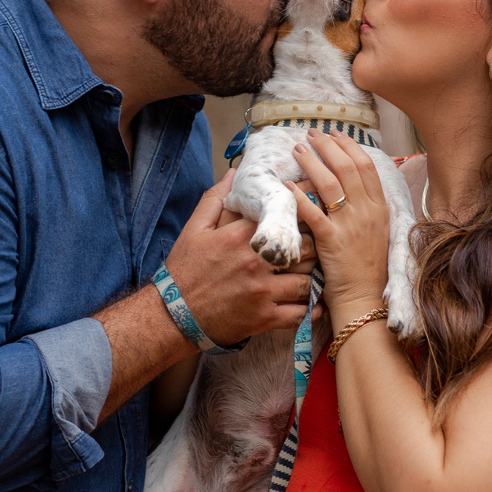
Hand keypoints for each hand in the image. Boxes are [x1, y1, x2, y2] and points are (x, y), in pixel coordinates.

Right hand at [165, 170, 320, 345]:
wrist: (173, 315)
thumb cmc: (185, 270)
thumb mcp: (195, 229)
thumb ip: (216, 199)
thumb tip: (233, 174)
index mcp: (242, 236)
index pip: (287, 219)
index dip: (302, 218)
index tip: (308, 219)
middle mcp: (256, 262)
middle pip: (305, 249)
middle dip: (313, 248)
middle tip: (318, 248)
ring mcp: (262, 292)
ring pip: (308, 281)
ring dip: (315, 278)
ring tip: (317, 274)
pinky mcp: (264, 318)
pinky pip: (300, 314)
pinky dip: (312, 310)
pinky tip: (317, 304)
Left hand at [286, 129, 389, 323]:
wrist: (365, 300)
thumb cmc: (367, 268)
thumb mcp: (377, 232)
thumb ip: (367, 207)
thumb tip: (350, 184)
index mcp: (380, 209)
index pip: (366, 166)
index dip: (349, 146)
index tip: (334, 134)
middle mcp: (368, 213)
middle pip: (347, 167)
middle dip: (327, 146)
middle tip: (311, 135)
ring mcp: (351, 226)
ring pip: (330, 183)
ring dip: (312, 162)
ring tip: (298, 151)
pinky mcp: (332, 242)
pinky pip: (313, 213)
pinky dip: (300, 196)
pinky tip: (288, 186)